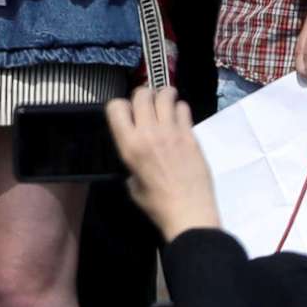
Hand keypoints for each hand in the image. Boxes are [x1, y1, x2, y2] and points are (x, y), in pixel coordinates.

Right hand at [105, 84, 219, 241]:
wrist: (188, 212)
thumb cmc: (156, 203)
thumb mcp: (132, 183)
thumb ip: (132, 161)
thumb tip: (139, 152)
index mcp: (128, 145)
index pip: (116, 106)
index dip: (119, 106)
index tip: (126, 113)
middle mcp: (147, 132)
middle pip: (141, 94)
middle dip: (143, 95)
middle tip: (147, 102)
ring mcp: (171, 132)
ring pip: (165, 95)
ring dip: (163, 95)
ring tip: (165, 101)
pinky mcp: (190, 135)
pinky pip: (184, 109)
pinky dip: (180, 108)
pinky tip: (180, 118)